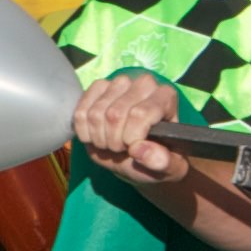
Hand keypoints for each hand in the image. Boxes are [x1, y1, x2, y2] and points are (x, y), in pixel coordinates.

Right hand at [69, 72, 184, 186]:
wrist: (138, 156)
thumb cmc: (157, 158)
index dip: (132, 138)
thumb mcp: (170, 168)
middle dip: (114, 141)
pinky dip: (84, 131)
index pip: (140, 114)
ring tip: (112, 144)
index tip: (134, 149)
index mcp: (166, 97)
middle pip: (115, 114)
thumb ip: (163, 162)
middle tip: (122, 149)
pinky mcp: (99, 87)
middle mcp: (144, 83)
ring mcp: (119, 83)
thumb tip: (140, 150)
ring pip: (95, 113)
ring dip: (99, 138)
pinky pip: (80, 111)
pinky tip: (97, 136)